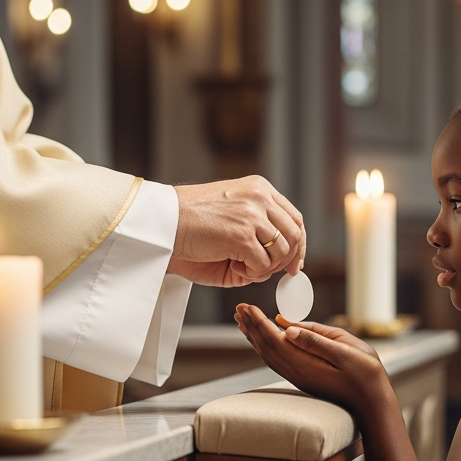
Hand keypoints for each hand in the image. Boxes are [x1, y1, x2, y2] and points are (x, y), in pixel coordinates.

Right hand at [169, 177, 305, 286]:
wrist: (163, 220)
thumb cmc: (191, 220)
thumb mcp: (232, 212)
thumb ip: (258, 226)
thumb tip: (283, 258)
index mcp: (259, 187)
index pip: (294, 217)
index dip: (298, 243)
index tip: (294, 263)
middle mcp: (259, 197)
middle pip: (294, 235)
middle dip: (287, 259)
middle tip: (271, 271)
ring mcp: (252, 216)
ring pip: (281, 252)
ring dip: (265, 267)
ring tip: (241, 264)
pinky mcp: (242, 235)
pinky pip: (263, 265)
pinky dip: (251, 273)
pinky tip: (232, 264)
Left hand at [234, 305, 389, 418]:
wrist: (373, 403)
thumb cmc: (366, 374)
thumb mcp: (345, 351)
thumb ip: (316, 339)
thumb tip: (286, 328)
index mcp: (305, 364)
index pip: (273, 340)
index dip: (258, 322)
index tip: (247, 306)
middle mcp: (297, 373)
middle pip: (266, 347)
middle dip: (251, 326)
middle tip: (239, 308)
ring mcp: (300, 378)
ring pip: (269, 355)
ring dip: (255, 337)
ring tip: (244, 321)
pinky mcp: (305, 378)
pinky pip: (278, 361)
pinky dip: (266, 347)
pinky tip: (265, 339)